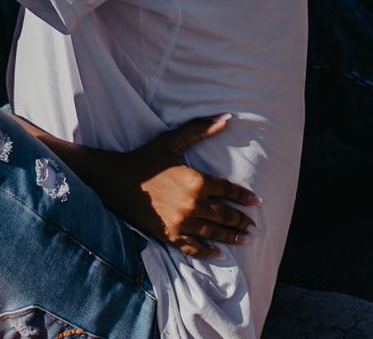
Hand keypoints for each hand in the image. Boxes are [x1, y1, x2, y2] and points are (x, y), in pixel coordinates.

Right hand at [77, 115, 258, 258]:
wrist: (116, 181)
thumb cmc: (145, 159)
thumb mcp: (172, 141)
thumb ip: (200, 129)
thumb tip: (226, 118)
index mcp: (197, 181)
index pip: (228, 190)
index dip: (243, 197)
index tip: (256, 202)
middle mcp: (193, 204)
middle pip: (225, 214)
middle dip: (242, 220)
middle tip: (254, 226)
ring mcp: (182, 223)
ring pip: (214, 232)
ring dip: (232, 237)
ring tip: (245, 240)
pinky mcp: (171, 236)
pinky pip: (195, 248)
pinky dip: (208, 252)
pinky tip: (219, 254)